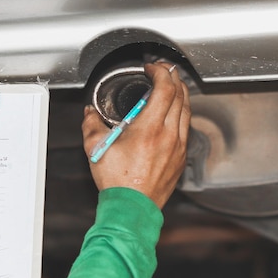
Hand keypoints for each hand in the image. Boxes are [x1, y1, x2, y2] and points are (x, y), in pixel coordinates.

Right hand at [82, 62, 190, 208]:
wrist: (132, 209)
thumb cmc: (118, 183)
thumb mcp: (96, 149)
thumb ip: (91, 125)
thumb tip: (90, 114)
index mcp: (149, 129)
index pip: (165, 89)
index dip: (160, 72)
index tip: (151, 68)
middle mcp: (169, 135)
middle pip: (181, 95)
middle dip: (172, 78)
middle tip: (162, 72)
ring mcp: (178, 147)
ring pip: (187, 111)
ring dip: (180, 94)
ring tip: (169, 88)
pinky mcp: (181, 158)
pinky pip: (187, 128)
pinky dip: (181, 114)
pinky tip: (172, 114)